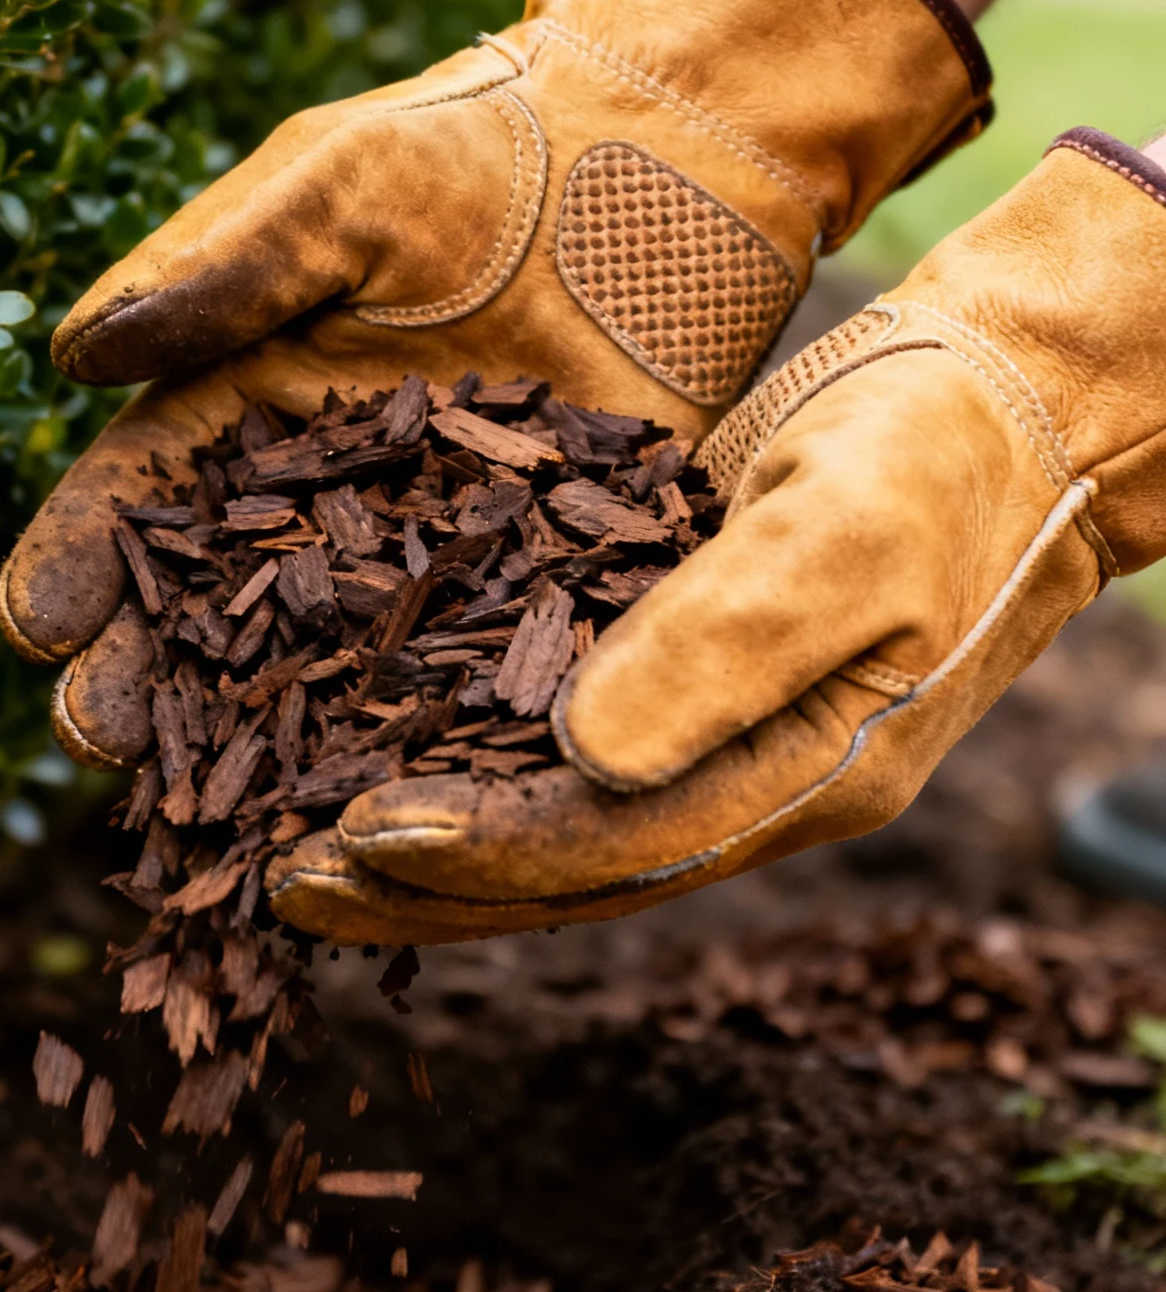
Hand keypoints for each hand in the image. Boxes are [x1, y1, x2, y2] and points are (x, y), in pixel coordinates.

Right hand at [0, 0, 987, 766]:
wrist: (658, 160)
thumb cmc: (478, 147)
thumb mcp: (337, 186)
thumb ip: (221, 268)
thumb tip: (74, 355)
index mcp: (245, 399)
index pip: (141, 493)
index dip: (81, 555)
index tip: (30, 623)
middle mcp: (323, 498)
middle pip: (216, 604)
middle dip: (151, 672)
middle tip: (102, 740)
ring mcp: (428, 550)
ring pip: (328, 659)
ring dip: (267, 731)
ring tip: (214, 800)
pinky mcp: (538, 575)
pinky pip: (472, 663)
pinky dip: (426, 727)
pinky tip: (388, 789)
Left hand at [269, 130, 1165, 941]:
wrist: (1015, 406)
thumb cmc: (943, 449)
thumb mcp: (840, 531)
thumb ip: (719, 642)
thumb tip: (579, 755)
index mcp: (804, 774)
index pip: (612, 847)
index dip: (474, 853)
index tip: (341, 838)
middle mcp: (753, 785)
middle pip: (566, 870)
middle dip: (422, 884)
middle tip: (275, 885)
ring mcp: (725, 744)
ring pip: (557, 827)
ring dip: (432, 844)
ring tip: (296, 843)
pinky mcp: (692, 683)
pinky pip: (567, 755)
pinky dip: (471, 762)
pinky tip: (380, 745)